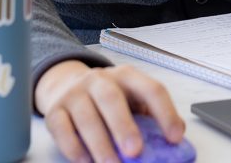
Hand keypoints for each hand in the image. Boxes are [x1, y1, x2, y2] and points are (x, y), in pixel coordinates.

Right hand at [35, 60, 184, 162]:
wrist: (66, 83)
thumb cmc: (107, 98)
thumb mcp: (130, 98)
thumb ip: (149, 115)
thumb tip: (174, 138)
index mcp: (127, 76)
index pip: (150, 88)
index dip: (165, 112)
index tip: (175, 137)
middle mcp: (99, 80)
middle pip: (111, 98)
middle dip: (123, 125)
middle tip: (135, 151)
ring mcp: (75, 94)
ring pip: (86, 116)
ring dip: (100, 144)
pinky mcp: (55, 111)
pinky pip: (63, 130)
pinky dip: (75, 149)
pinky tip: (86, 162)